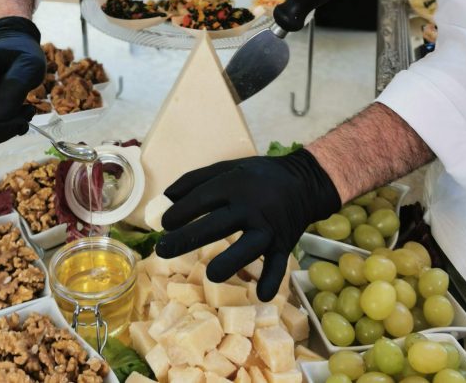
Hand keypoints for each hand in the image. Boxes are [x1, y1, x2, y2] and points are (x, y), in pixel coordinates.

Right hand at [0, 16, 45, 146]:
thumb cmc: (21, 53)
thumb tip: (0, 114)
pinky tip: (11, 115)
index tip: (23, 119)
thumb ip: (17, 85)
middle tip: (27, 114)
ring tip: (22, 112)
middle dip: (2, 130)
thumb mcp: (31, 63)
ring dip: (1, 131)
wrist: (9, 45)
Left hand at [155, 149, 340, 300]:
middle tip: (162, 251)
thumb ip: (194, 181)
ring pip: (248, 247)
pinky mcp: (284, 244)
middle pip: (216, 224)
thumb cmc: (256, 177)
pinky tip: (259, 295)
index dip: (180, 212)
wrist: (303, 182)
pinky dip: (271, 280)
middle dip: (186, 238)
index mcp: (234, 185)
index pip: (201, 199)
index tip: (163, 224)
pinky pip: (278, 265)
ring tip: (210, 275)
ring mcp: (269, 227)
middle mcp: (251, 206)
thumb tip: (164, 199)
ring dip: (230, 262)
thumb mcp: (226, 169)